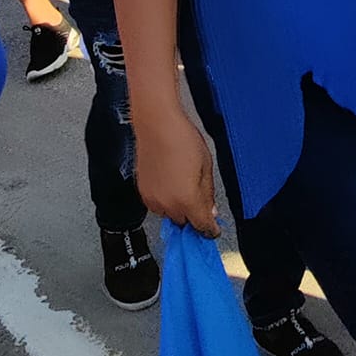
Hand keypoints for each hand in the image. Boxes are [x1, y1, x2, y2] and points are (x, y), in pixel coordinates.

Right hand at [135, 109, 218, 235]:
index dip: (210, 230)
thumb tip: (210, 211)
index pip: (202, 227)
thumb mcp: (206, 166)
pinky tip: (171, 182)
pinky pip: (157, 205)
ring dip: (178, 208)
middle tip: (200, 200)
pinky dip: (165, 200)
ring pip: (170, 215)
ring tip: (183, 185)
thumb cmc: (182, 139)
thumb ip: (208, 193)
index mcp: (187, 200)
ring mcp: (153, 199)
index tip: (213, 230)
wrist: (157, 125)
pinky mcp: (142, 192)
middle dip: (194, 215)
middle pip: (185, 222)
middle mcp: (168, 204)